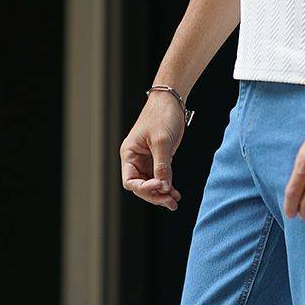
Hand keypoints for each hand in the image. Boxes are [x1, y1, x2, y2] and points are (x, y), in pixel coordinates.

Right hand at [119, 93, 184, 210]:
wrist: (171, 102)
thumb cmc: (161, 116)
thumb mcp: (161, 142)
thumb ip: (162, 166)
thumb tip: (164, 187)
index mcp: (129, 154)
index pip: (130, 181)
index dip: (145, 188)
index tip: (161, 186)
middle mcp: (135, 160)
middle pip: (141, 187)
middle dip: (155, 196)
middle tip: (170, 202)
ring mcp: (146, 161)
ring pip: (151, 185)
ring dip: (162, 195)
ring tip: (175, 202)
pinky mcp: (158, 161)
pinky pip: (160, 179)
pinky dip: (167, 187)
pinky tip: (175, 193)